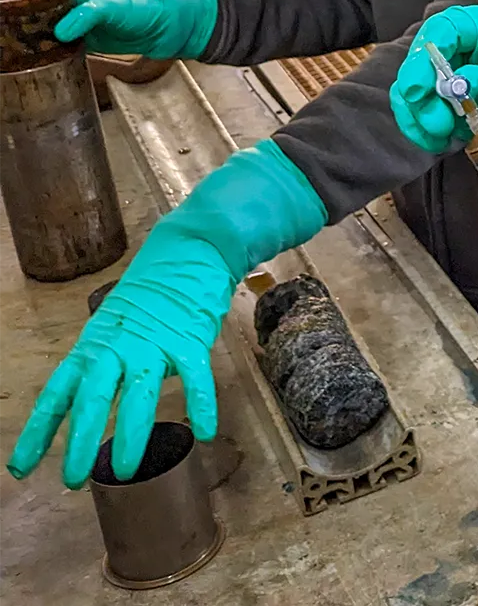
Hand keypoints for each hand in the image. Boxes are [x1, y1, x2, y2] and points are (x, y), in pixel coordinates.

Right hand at [0, 0, 217, 58]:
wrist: (163, 30)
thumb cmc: (140, 9)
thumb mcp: (113, 7)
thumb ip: (88, 15)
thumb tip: (59, 32)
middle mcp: (59, 3)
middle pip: (18, 2)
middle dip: (2, 9)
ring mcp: (63, 23)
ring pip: (27, 25)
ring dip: (10, 32)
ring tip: (0, 43)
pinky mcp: (71, 43)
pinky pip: (42, 46)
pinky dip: (28, 51)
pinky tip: (15, 61)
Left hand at [6, 141, 324, 486]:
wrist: (191, 249)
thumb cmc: (153, 294)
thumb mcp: (116, 326)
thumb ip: (106, 362)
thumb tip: (90, 405)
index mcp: (94, 346)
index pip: (57, 393)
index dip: (38, 431)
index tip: (21, 469)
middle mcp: (118, 347)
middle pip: (92, 399)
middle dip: (79, 442)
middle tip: (72, 481)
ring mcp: (155, 343)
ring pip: (138, 394)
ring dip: (130, 434)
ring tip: (124, 471)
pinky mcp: (191, 339)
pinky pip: (195, 377)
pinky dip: (200, 404)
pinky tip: (205, 432)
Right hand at [390, 0, 477, 175]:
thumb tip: (448, 88)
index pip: (443, 31)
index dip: (422, 60)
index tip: (417, 92)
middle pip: (429, 63)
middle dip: (419, 94)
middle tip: (434, 126)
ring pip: (433, 92)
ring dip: (426, 115)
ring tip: (441, 138)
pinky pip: (450, 114)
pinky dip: (441, 128)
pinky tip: (452, 141)